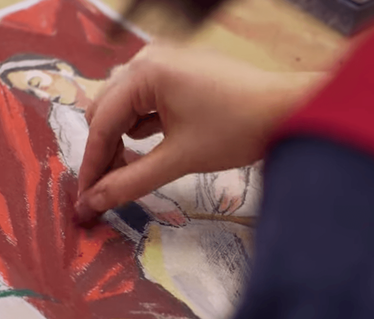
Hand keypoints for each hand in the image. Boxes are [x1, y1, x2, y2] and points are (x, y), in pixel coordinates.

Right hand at [74, 43, 326, 223]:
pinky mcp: (183, 76)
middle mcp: (150, 60)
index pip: (101, 123)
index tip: (83, 201)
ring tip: (127, 178)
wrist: (290, 111)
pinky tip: (148, 155)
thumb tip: (93, 203)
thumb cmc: (238, 130)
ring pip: (128, 108)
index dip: (91, 166)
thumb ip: (131, 181)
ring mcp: (168, 65)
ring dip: (123, 142)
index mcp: (144, 72)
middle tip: (104, 193)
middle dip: (105, 153)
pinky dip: (145, 129)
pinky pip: (150, 103)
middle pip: (108, 112)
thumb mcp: (180, 159)